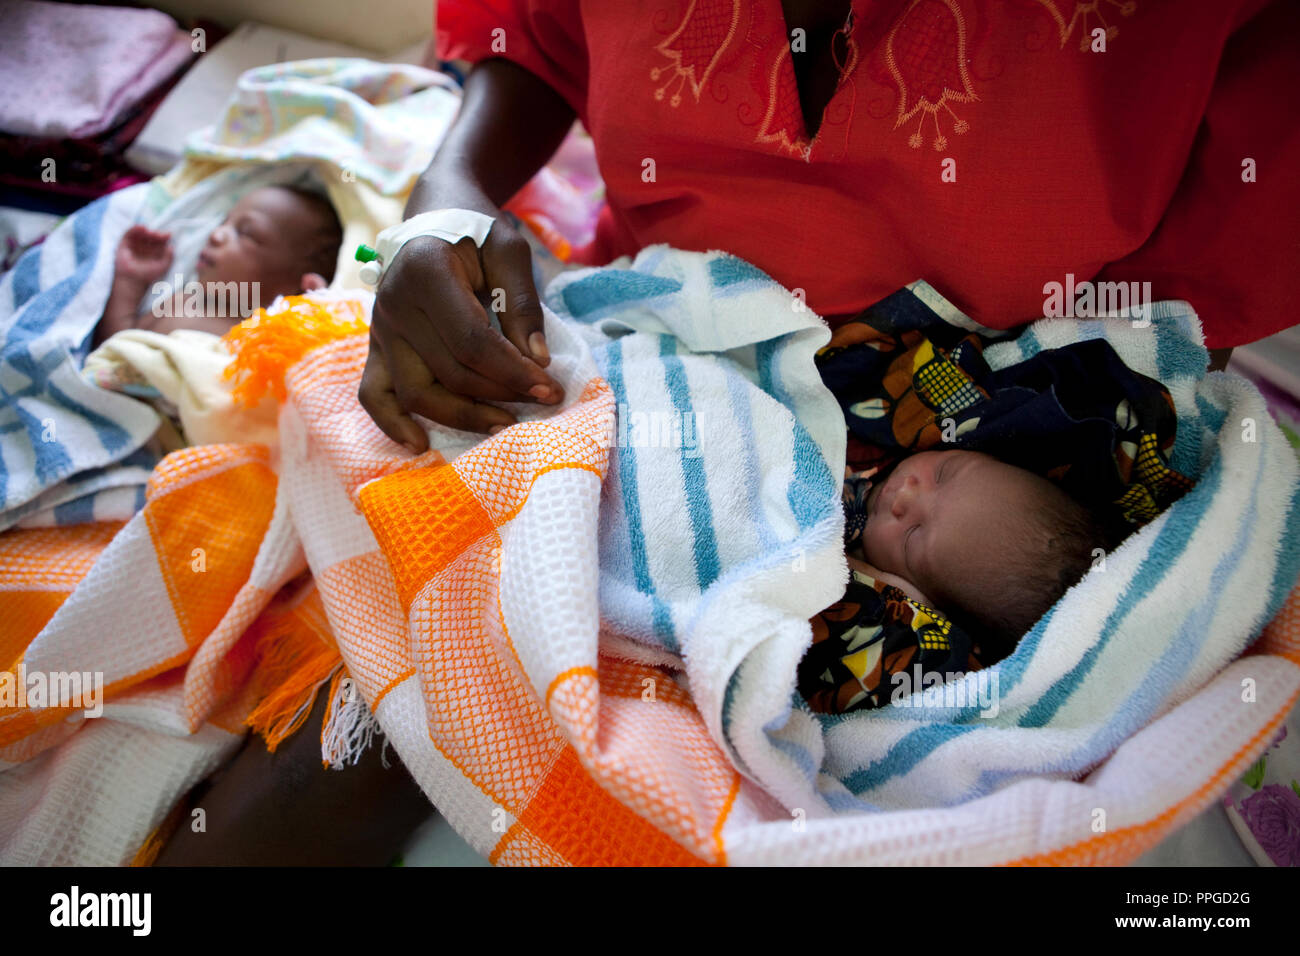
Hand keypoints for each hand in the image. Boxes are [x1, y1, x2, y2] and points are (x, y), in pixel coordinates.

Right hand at [114, 226, 172, 286]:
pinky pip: (129, 234)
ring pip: (140, 234)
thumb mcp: (163, 266)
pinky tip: (140, 227)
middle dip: (155, 234)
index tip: (168, 235)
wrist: (132, 280)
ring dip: (145, 230)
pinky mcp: (124, 243)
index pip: (160, 241)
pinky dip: (134, 229)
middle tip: (157, 234)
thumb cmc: (148, 275)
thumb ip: (169, 257)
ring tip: (148, 231)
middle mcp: (144, 247)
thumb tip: (172, 247)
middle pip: (151, 236)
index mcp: (154, 252)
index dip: (164, 237)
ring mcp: (134, 244)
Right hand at [359, 215, 563, 449]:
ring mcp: (379, 329)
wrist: (433, 213)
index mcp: (426, 273)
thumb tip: (536, 361)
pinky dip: (391, 423)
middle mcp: (394, 304)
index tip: (550, 388)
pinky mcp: (375, 346)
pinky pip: (373, 393)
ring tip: (503, 424)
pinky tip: (420, 443)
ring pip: (416, 392)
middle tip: (542, 400)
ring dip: (462, 416)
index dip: (513, 372)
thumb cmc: (475, 231)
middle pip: (449, 372)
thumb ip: (522, 305)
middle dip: (501, 393)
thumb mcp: (509, 250)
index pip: (472, 342)